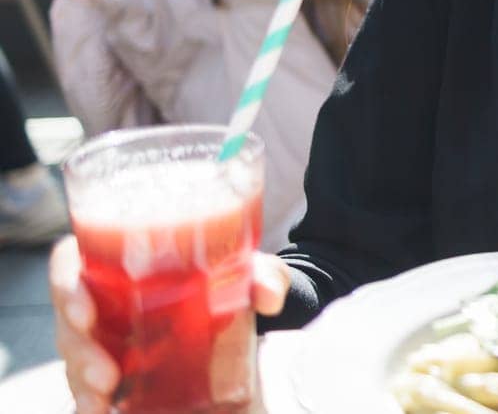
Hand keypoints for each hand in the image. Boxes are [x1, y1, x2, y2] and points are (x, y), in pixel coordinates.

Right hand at [50, 237, 291, 413]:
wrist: (243, 312)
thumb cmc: (231, 279)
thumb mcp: (252, 270)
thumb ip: (266, 275)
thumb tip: (269, 296)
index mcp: (123, 263)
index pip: (70, 262)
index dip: (65, 283)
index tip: (85, 310)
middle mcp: (105, 300)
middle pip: (69, 318)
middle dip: (79, 348)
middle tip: (106, 373)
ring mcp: (105, 338)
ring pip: (75, 357)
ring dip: (84, 380)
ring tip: (107, 395)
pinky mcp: (114, 371)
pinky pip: (88, 389)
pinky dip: (90, 402)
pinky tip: (101, 413)